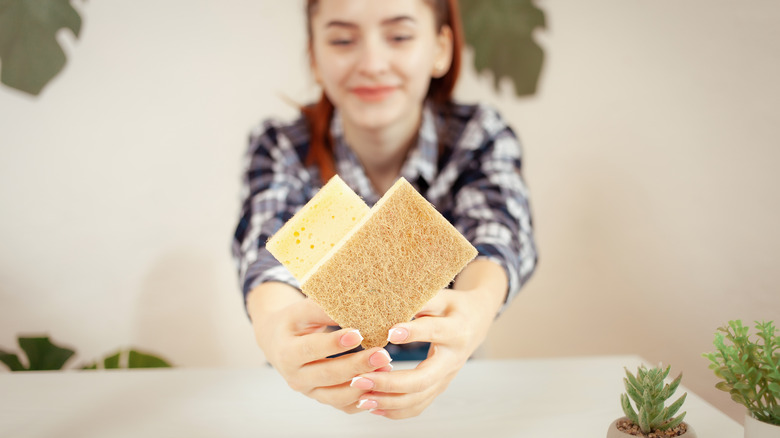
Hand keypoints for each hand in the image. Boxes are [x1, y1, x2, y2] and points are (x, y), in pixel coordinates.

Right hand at [248, 283, 392, 413]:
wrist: (278, 343)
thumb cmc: (293, 323)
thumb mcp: (301, 311)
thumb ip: (323, 309)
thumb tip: (353, 306)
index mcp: (286, 352)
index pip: (311, 349)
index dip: (334, 343)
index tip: (358, 333)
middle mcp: (295, 377)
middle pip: (328, 375)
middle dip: (357, 365)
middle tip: (382, 354)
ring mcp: (309, 392)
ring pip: (338, 396)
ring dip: (364, 384)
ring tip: (386, 368)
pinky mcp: (322, 399)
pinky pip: (345, 406)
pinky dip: (364, 398)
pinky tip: (380, 384)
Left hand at [349, 260, 507, 418]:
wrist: (477, 322)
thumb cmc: (453, 306)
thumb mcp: (441, 296)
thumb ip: (420, 300)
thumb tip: (390, 301)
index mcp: (456, 330)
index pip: (434, 332)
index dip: (413, 333)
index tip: (388, 333)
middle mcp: (453, 359)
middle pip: (423, 378)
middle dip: (390, 382)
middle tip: (360, 379)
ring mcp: (447, 377)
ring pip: (419, 398)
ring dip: (388, 401)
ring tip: (360, 398)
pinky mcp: (439, 387)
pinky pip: (418, 406)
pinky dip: (395, 410)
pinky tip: (373, 407)